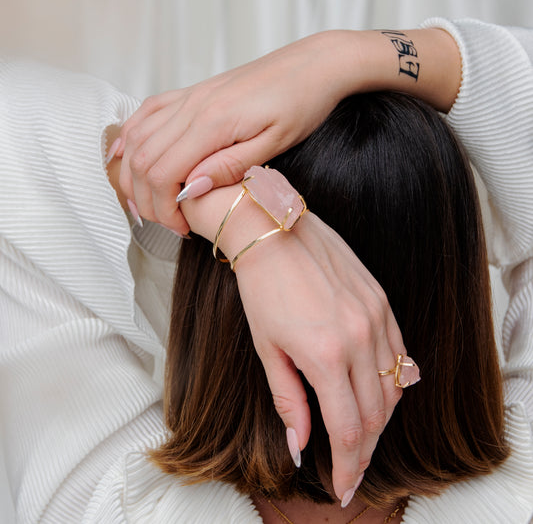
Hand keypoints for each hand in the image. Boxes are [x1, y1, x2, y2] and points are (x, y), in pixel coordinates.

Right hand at [117, 27, 459, 236]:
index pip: (163, 173)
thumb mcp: (273, 144)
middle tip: (165, 222)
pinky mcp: (193, 93)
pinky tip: (125, 154)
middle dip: (144, 199)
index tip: (180, 227)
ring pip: (137, 136)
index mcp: (212, 123)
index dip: (163, 208)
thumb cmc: (301, 104)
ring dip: (132, 173)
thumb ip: (228, 166)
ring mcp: (189, 97)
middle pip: (143, 159)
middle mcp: (192, 107)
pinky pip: (147, 112)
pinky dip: (130, 136)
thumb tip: (191, 190)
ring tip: (144, 201)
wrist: (312, 66)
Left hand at [180, 182, 406, 504]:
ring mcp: (376, 316)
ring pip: (394, 387)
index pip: (348, 429)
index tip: (342, 486)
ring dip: (381, 418)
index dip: (347, 465)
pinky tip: (378, 393)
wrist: (274, 232)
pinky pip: (400, 353)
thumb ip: (289, 400)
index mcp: (325, 354)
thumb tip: (300, 445)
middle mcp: (360, 337)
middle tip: (352, 468)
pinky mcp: (382, 300)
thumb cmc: (261, 289)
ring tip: (362, 436)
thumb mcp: (268, 349)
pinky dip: (392, 382)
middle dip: (364, 449)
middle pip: (376, 414)